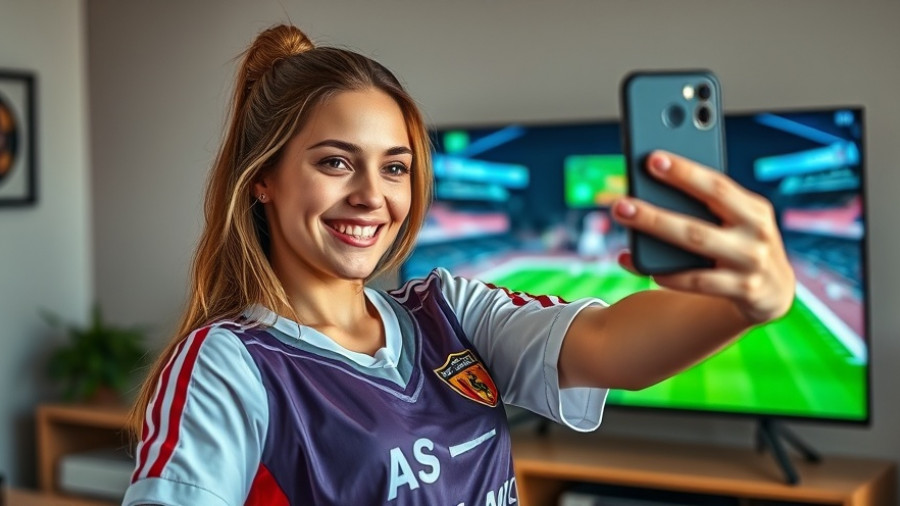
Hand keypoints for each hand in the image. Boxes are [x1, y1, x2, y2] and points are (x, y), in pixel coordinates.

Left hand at [611, 151, 794, 325]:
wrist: (774, 293)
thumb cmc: (741, 244)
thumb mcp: (738, 221)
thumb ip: (709, 208)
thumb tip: (650, 195)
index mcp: (754, 208)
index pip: (717, 185)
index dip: (685, 172)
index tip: (653, 159)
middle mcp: (757, 234)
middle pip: (698, 221)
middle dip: (656, 212)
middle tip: (622, 203)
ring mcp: (751, 264)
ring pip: (695, 247)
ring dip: (656, 233)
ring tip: (625, 222)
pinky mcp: (744, 292)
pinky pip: (698, 283)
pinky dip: (671, 275)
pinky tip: (645, 267)